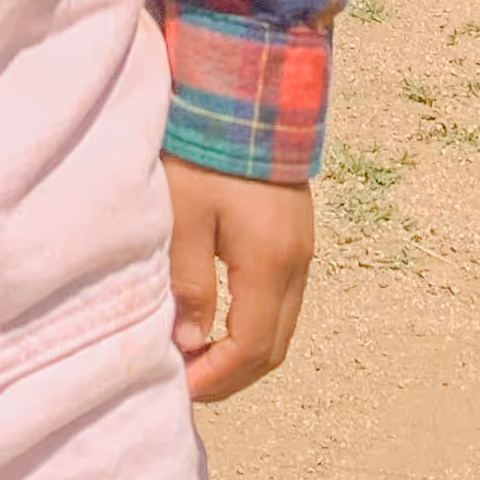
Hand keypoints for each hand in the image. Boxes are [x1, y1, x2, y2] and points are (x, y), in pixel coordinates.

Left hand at [163, 158, 313, 403]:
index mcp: (270, 264)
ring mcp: (301, 247)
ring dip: (241, 351)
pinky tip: (216, 317)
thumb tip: (191, 344)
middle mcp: (297, 262)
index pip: (251, 349)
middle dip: (231, 376)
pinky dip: (251, 322)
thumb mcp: (183, 216)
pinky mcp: (294, 232)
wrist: (248, 90)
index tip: (178, 388)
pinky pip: (281, 298)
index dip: (215, 379)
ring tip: (195, 355)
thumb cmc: (206, 151)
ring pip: (280, 325)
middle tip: (185, 383)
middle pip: (273, 347)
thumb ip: (188, 283)